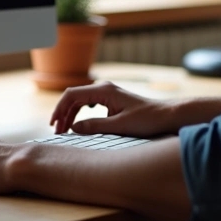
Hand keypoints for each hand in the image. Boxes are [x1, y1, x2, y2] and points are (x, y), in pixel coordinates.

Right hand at [50, 82, 172, 137]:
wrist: (166, 116)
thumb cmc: (147, 120)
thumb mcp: (120, 126)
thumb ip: (95, 126)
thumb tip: (73, 128)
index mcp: (104, 91)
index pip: (72, 95)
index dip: (59, 109)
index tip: (54, 124)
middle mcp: (103, 89)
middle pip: (73, 97)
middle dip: (62, 113)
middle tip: (57, 132)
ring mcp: (107, 94)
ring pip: (79, 102)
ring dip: (70, 115)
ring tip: (63, 131)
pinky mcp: (110, 101)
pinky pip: (88, 105)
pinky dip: (79, 115)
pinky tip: (76, 126)